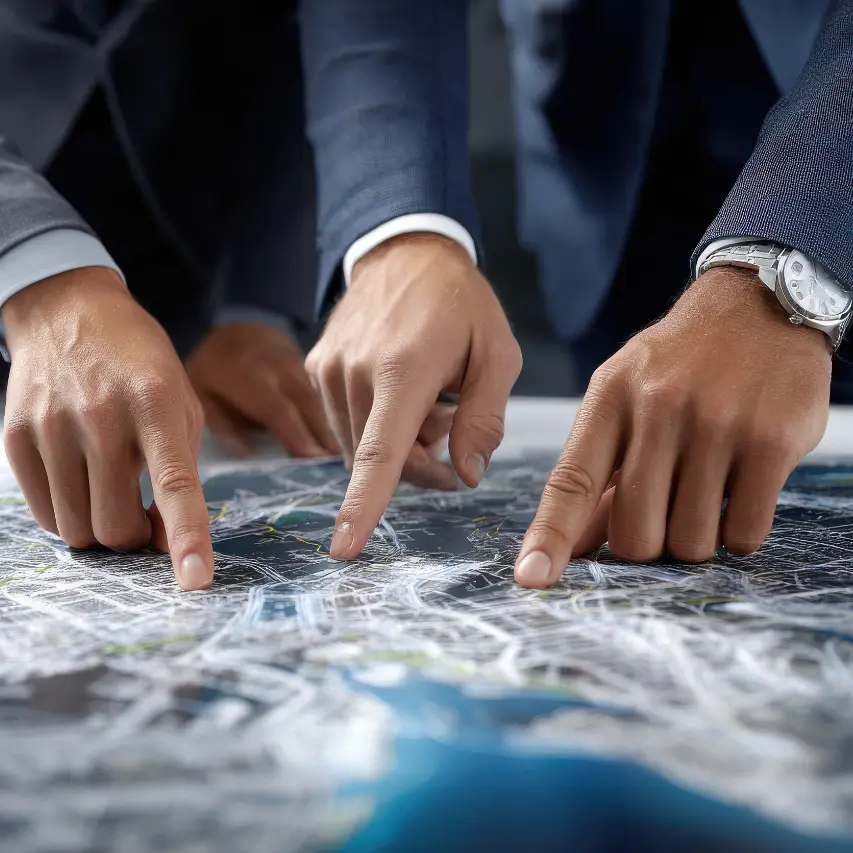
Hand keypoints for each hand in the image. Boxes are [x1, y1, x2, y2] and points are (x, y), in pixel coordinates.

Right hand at [3, 268, 212, 590]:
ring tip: (112, 494)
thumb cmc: (140, 365)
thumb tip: (163, 541)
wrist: (68, 311)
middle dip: (136, 537)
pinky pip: (44, 514)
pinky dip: (69, 516)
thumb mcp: (182, 402)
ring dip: (101, 530)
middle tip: (144, 514)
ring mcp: (52, 427)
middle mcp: (101, 417)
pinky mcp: (15, 437)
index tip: (196, 580)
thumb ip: (181, 471)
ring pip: (77, 530)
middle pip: (116, 525)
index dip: (188, 538)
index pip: (176, 485)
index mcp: (156, 405)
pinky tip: (82, 485)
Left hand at [185, 321, 336, 456]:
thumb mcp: (201, 394)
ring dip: (332, 427)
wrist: (235, 329)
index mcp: (247, 373)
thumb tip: (249, 454)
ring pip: (318, 398)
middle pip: (306, 403)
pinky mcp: (310, 366)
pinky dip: (332, 415)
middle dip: (324, 434)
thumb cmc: (213, 370)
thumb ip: (222, 423)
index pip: (275, 408)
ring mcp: (298, 362)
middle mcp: (278, 365)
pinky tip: (337, 439)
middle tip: (338, 465)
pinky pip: (322, 393)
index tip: (314, 458)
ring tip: (342, 457)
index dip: (296, 433)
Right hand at [307, 233, 521, 559]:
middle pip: (380, 458)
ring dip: (397, 443)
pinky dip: (375, 424)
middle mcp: (355, 372)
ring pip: (360, 446)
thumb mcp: (497, 352)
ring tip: (428, 401)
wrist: (404, 251)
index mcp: (403, 369)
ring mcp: (328, 369)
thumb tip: (467, 475)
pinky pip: (345, 423)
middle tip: (452, 428)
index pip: (380, 453)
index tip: (342, 548)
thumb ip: (484, 418)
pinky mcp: (316, 367)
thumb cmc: (460, 303)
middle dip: (420, 462)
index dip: (363, 506)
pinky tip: (400, 393)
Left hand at [515, 267, 831, 587]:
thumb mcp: (624, 397)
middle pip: (635, 532)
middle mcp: (659, 410)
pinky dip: (737, 534)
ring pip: (690, 541)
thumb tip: (577, 544)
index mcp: (610, 400)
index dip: (550, 537)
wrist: (758, 305)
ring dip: (694, 539)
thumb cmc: (679, 361)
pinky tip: (738, 496)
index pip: (571, 483)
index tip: (533, 578)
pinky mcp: (770, 442)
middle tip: (662, 517)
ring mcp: (717, 425)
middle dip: (645, 544)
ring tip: (704, 496)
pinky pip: (743, 532)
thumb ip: (599, 470)